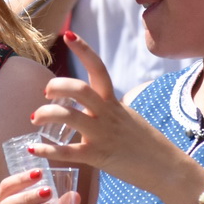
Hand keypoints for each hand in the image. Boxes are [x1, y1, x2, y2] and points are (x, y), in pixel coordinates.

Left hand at [31, 33, 199, 202]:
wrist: (168, 168)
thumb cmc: (148, 146)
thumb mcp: (128, 118)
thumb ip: (109, 110)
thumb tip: (90, 107)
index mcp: (114, 102)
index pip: (99, 68)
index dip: (83, 50)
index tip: (67, 35)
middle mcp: (108, 114)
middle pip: (79, 89)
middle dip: (57, 86)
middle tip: (46, 92)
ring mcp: (103, 135)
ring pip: (68, 116)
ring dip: (46, 114)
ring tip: (34, 119)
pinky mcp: (99, 156)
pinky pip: (68, 151)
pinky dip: (48, 150)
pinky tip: (34, 149)